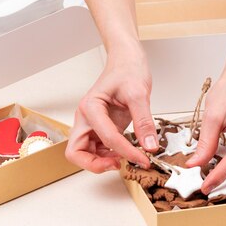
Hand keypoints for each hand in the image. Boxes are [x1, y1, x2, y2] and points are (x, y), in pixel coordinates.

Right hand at [66, 42, 157, 172]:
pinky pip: (99, 148)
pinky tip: (126, 153)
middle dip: (95, 164)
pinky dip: (109, 155)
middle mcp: (86, 118)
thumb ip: (144, 122)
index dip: (125, 152)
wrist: (127, 61)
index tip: (143, 158)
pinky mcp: (102, 127)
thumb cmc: (128, 70)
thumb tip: (149, 146)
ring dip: (101, 162)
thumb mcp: (139, 94)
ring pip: (85, 153)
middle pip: (76, 152)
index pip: (105, 138)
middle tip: (119, 165)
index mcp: (90, 107)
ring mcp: (92, 124)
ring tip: (125, 160)